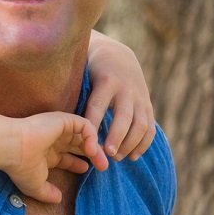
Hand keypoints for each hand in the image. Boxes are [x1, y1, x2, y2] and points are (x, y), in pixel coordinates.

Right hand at [6, 112, 108, 203]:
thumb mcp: (35, 186)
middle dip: (93, 155)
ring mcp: (58, 129)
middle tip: (103, 167)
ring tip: (101, 161)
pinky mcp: (63, 120)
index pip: (67, 156)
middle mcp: (53, 140)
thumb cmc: (21, 167)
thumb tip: (58, 200)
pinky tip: (91, 150)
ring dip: (95, 147)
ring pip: (84, 135)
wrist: (13, 148)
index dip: (79, 163)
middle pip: (79, 145)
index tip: (87, 170)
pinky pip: (85, 125)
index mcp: (47, 153)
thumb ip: (47, 193)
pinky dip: (91, 136)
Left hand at [86, 31, 156, 159]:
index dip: (94, 126)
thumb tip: (63, 123)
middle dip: (116, 138)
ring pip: (140, 125)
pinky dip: (143, 144)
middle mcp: (126, 89)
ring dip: (130, 144)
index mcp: (106, 81)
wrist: (117, 56)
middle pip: (124, 117)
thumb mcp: (82, 76)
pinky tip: (132, 157)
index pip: (98, 106)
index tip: (89, 144)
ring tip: (116, 158)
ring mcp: (140, 98)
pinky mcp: (147, 105)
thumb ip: (75, 95)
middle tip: (107, 155)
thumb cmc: (90, 72)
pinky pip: (150, 128)